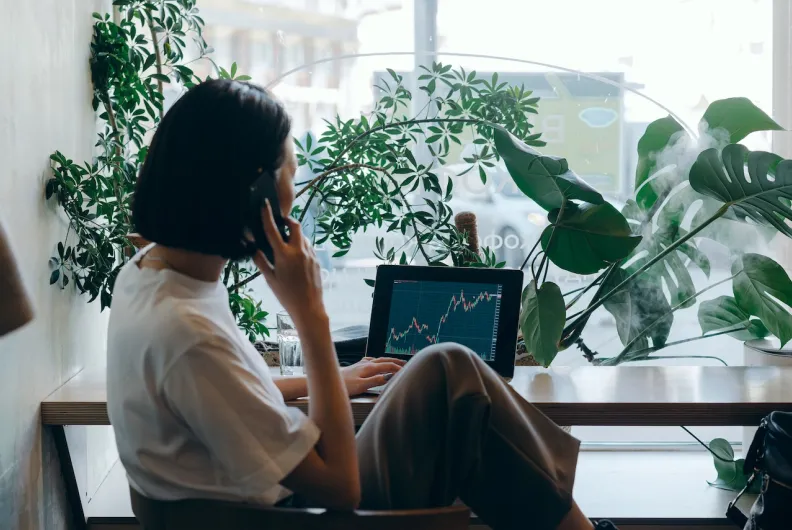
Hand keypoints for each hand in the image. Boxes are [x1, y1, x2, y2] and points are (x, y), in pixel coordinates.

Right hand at [253, 201, 325, 324]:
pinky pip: (308, 247)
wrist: (309, 307)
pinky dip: (301, 246)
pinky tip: (296, 257)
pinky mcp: (317, 260)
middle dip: (288, 220)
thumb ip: (261, 261)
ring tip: (287, 244)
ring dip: (295, 235)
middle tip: (281, 222)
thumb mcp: (270, 279)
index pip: (273, 230)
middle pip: (295, 225)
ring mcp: (310, 254)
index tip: (264, 204)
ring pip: (303, 236)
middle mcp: (299, 250)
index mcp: (284, 254)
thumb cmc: (286, 295)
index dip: (267, 215)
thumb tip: (253, 248)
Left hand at [341, 357, 405, 395]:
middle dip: (396, 362)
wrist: (329, 379)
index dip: (398, 368)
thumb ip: (375, 381)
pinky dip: (378, 360)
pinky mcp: (357, 366)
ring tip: (395, 362)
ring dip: (388, 360)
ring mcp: (361, 363)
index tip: (407, 371)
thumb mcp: (361, 386)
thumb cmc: (344, 385)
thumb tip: (388, 377)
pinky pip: (371, 360)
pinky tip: (375, 361)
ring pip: (379, 359)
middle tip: (407, 363)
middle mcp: (366, 363)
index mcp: (369, 367)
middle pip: (385, 361)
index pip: (388, 366)